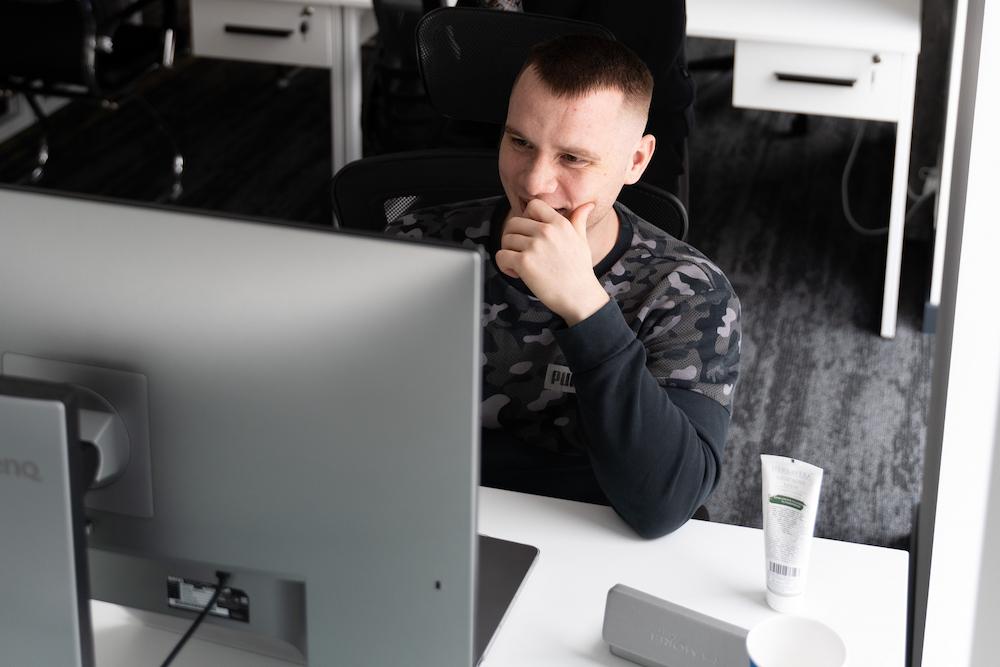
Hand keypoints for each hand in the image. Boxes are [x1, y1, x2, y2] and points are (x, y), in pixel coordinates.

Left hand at [495, 199, 609, 324]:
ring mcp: (534, 246)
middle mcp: (546, 231)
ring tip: (521, 265)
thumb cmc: (580, 270)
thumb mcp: (582, 241)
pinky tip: (516, 273)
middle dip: (513, 237)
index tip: (529, 233)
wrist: (580, 296)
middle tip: (521, 251)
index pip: (533, 205)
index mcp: (559, 223)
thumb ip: (579, 220)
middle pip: (513, 222)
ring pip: (505, 239)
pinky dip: (504, 265)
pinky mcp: (524, 262)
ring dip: (509, 252)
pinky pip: (501, 255)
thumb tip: (587, 205)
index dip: (526, 217)